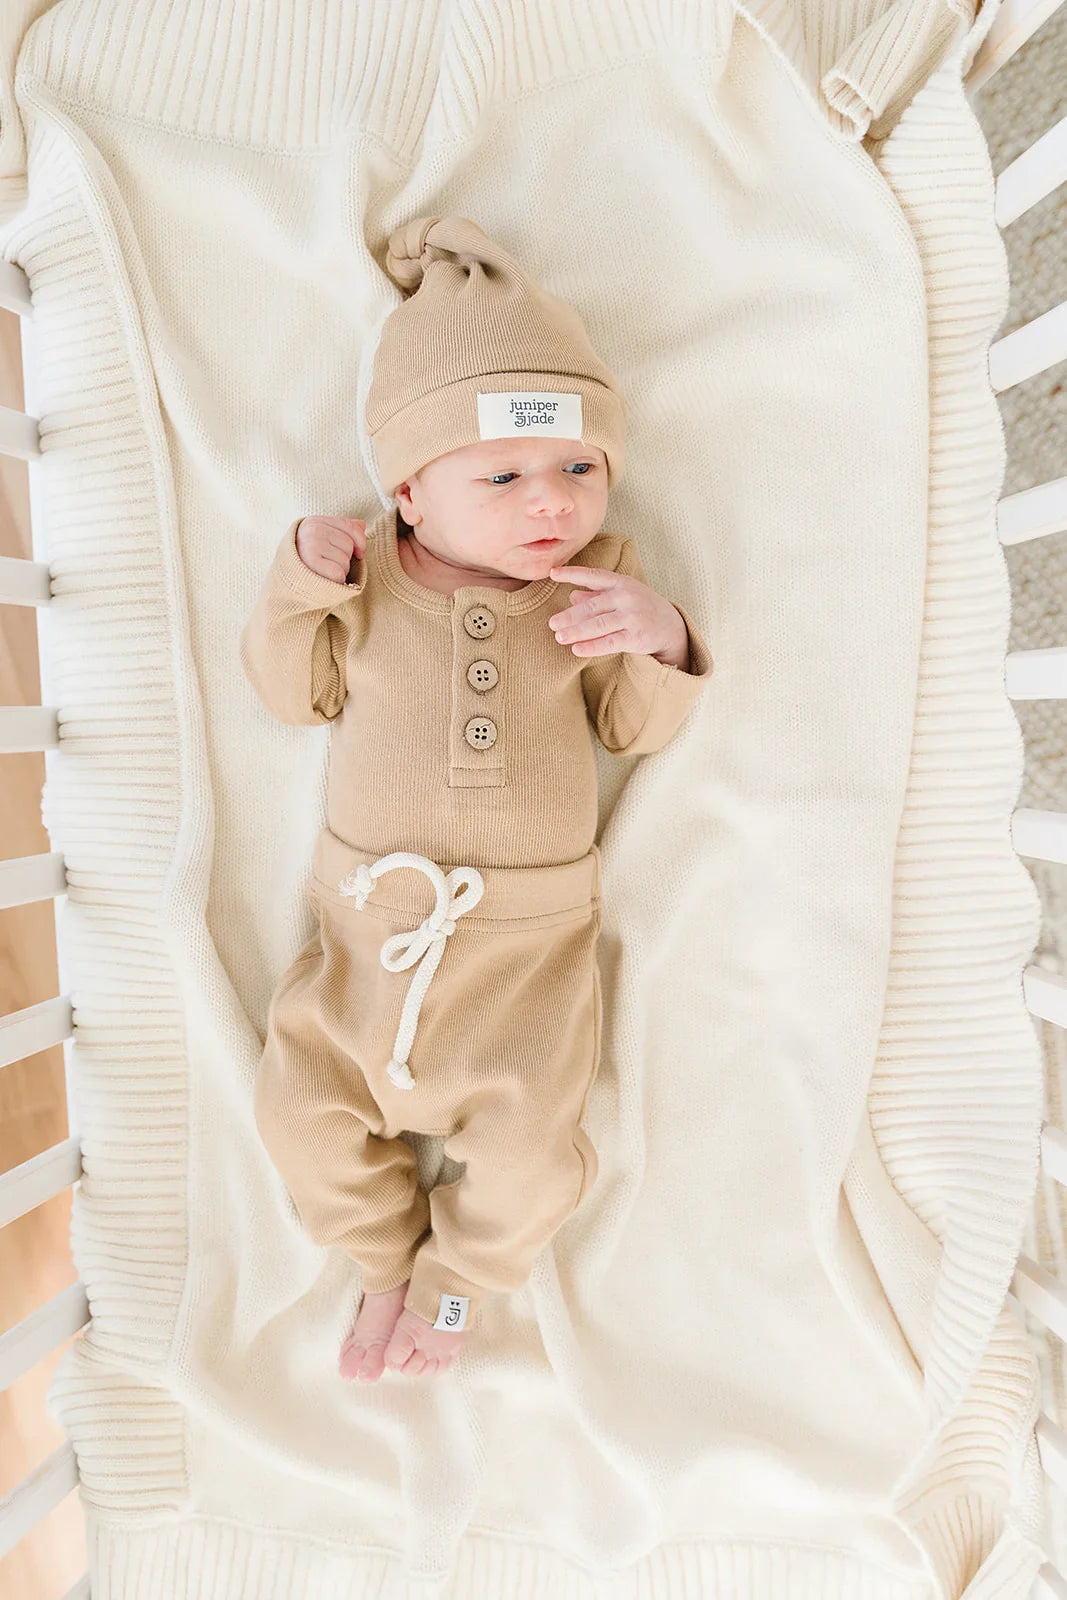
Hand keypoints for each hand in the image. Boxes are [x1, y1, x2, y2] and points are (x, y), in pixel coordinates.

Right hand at [295, 515, 366, 583]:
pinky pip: (338, 573)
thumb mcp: (322, 540)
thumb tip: (362, 525)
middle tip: (330, 565)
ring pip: (345, 561)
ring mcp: (311, 545)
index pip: (350, 527)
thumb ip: (342, 530)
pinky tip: (325, 579)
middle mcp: (313, 530)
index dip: (360, 542)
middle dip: (345, 559)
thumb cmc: (306, 559)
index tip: (359, 553)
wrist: (285, 580)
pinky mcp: (311, 562)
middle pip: (349, 545)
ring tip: (325, 572)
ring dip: (340, 571)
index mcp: (316, 521)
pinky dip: (336, 581)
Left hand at [547, 564, 689, 669]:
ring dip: (577, 632)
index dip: (573, 573)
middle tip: (552, 623)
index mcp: (621, 583)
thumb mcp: (621, 595)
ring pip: (598, 625)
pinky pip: (610, 642)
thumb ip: (597, 595)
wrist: (671, 626)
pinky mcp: (636, 636)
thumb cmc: (640, 607)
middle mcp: (626, 597)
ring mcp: (632, 617)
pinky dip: (592, 646)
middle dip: (570, 616)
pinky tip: (577, 649)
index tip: (553, 573)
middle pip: (592, 606)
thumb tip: (572, 596)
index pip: (594, 575)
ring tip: (559, 637)